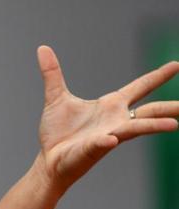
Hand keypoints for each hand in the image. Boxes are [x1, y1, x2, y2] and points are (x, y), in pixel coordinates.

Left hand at [36, 45, 178, 191]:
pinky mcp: (92, 150)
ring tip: (174, 124)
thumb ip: (53, 74)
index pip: (139, 87)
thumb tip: (43, 48)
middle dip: (169, 108)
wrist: (49, 160)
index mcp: (110, 106)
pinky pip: (101, 144)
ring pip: (135, 129)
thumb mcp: (56, 98)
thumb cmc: (57, 133)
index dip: (157, 77)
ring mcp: (107, 136)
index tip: (176, 64)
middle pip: (150, 111)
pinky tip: (111, 138)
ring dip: (153, 126)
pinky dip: (105, 141)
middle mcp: (115, 121)